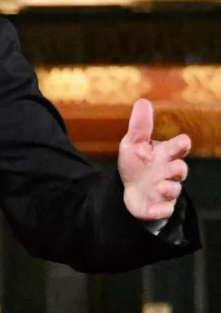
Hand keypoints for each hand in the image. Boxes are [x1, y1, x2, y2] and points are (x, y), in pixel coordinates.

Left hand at [119, 99, 189, 220]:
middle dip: (178, 169)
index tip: (183, 142)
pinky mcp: (158, 206)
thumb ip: (140, 127)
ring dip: (169, 188)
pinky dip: (160, 210)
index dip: (180, 145)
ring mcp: (165, 190)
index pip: (178, 147)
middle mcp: (168, 172)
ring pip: (174, 190)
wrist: (128, 190)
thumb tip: (143, 101)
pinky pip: (164, 210)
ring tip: (160, 186)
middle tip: (172, 167)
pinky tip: (154, 209)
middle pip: (180, 169)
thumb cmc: (136, 164)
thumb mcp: (133, 144)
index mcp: (164, 154)